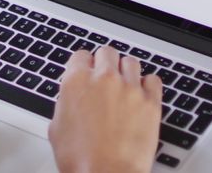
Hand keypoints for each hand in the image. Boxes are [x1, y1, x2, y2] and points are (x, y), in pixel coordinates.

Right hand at [49, 47, 162, 172]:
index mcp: (77, 81)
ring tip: (125, 87)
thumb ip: (66, 103)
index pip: (81, 55)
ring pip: (131, 62)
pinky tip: (142, 95)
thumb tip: (72, 98)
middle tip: (105, 79)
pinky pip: (153, 80)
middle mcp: (104, 78)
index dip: (83, 65)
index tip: (87, 71)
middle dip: (105, 64)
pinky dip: (148, 85)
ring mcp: (130, 88)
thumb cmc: (81, 159)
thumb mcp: (57, 128)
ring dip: (126, 72)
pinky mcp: (151, 101)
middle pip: (107, 52)